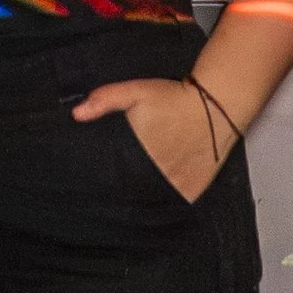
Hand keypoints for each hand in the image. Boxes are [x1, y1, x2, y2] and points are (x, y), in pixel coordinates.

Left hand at [71, 76, 227, 201]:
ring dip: (144, 195)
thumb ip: (104, 100)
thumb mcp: (135, 91)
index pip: (115, 172)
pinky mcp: (194, 189)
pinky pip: (174, 201)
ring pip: (153, 196)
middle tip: (118, 182)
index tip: (97, 176)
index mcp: (139, 151)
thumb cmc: (173, 98)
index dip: (106, 175)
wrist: (217, 105)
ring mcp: (177, 183)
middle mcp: (157, 171)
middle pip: (133, 186)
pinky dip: (166, 200)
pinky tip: (158, 197)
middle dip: (124, 185)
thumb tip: (76, 114)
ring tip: (136, 190)